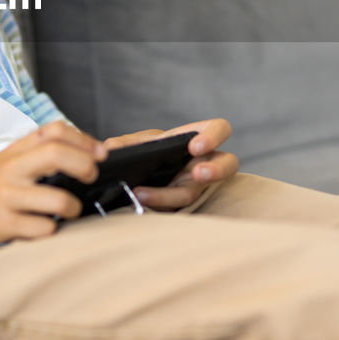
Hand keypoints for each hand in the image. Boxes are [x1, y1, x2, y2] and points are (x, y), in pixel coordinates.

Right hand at [0, 122, 107, 248]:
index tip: (99, 152)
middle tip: (91, 177)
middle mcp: (11, 169)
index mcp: (14, 151)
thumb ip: (33, 155)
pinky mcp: (1, 223)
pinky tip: (43, 228)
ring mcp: (6, 196)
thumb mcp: (2, 161)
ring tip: (70, 211)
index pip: (54, 131)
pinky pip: (41, 228)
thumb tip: (79, 155)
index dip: (83, 138)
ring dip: (72, 207)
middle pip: (58, 154)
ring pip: (56, 198)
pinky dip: (50, 230)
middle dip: (85, 165)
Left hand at [104, 118, 238, 211]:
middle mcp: (203, 163)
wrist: (140, 178)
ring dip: (167, 195)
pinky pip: (171, 209)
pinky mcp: (179, 206)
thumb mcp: (142, 144)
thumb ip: (128, 143)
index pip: (219, 129)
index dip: (214, 137)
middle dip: (215, 170)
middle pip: (227, 164)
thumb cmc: (151, 153)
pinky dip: (150, 205)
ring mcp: (194, 187)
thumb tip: (110, 148)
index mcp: (198, 139)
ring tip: (141, 195)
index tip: (195, 147)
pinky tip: (133, 202)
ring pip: (192, 194)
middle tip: (197, 174)